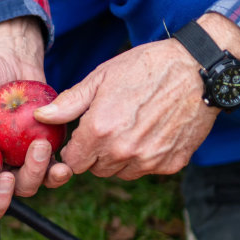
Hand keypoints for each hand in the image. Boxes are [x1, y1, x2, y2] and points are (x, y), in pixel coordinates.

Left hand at [33, 14, 239, 185]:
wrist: (198, 69)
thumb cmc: (147, 67)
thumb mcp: (101, 77)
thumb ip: (69, 103)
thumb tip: (41, 117)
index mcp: (100, 131)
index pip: (72, 162)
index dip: (75, 149)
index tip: (83, 136)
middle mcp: (123, 152)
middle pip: (96, 169)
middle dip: (96, 154)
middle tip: (109, 127)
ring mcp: (149, 160)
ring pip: (121, 172)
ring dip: (120, 158)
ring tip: (132, 127)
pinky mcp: (171, 163)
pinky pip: (148, 169)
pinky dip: (147, 156)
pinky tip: (154, 131)